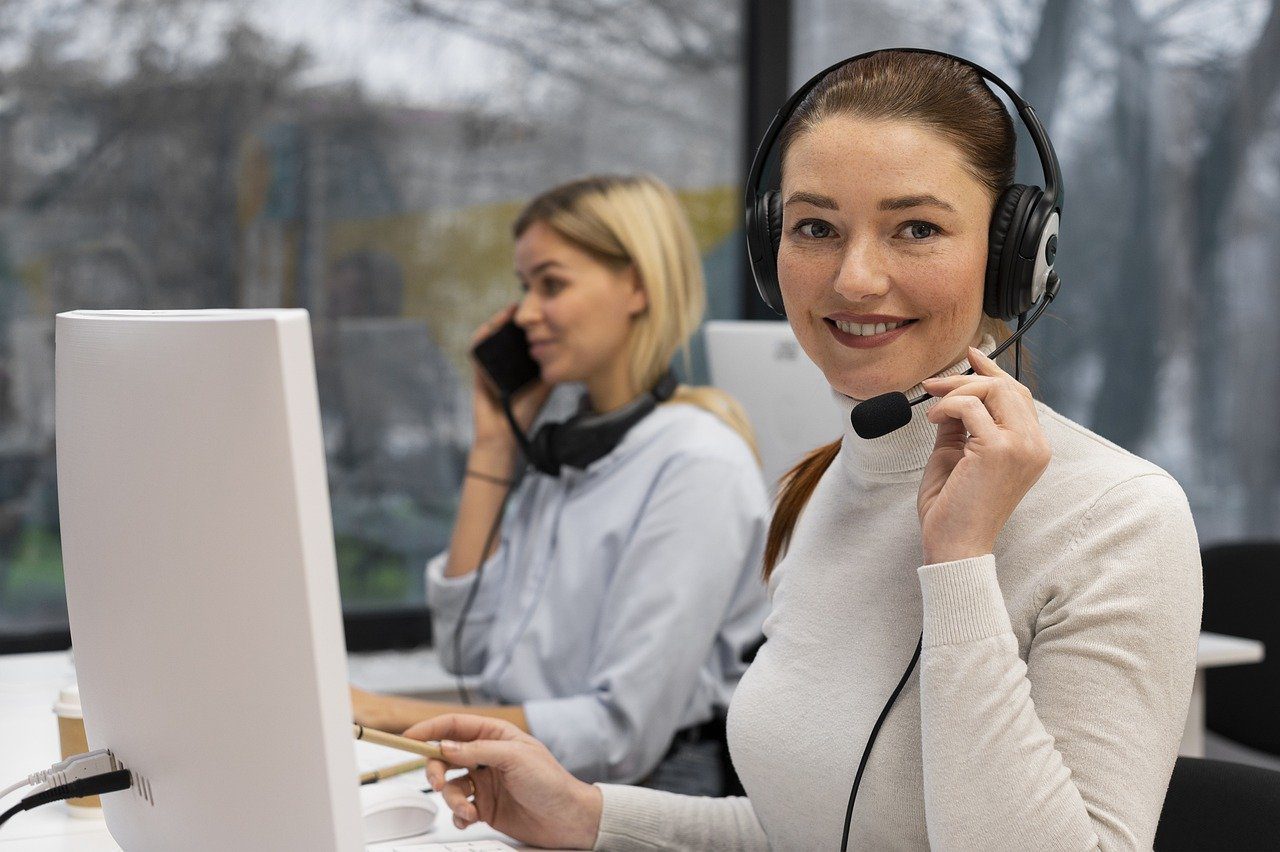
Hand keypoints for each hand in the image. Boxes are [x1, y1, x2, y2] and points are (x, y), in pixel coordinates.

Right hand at [405, 714, 601, 849]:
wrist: (567, 819)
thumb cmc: (551, 782)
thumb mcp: (515, 758)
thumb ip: (478, 750)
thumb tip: (446, 746)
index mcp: (496, 736)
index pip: (455, 726)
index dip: (429, 730)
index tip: (408, 738)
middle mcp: (487, 757)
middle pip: (445, 757)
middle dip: (436, 769)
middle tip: (437, 782)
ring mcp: (485, 783)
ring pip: (450, 786)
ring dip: (452, 799)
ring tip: (466, 809)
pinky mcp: (485, 807)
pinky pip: (459, 809)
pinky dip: (459, 815)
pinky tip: (470, 817)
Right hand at [471, 304, 552, 447]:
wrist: (504, 434)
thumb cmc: (525, 412)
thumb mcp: (544, 387)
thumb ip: (552, 369)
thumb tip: (570, 348)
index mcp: (520, 363)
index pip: (522, 337)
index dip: (529, 324)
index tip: (541, 310)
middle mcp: (504, 361)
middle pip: (505, 333)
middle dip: (513, 318)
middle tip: (524, 304)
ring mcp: (490, 365)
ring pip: (490, 337)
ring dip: (497, 322)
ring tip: (509, 312)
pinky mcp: (478, 371)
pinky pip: (476, 350)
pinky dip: (481, 338)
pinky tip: (489, 329)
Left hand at [917, 346, 1050, 564]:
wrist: (955, 545)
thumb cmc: (954, 507)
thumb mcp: (958, 454)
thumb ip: (960, 424)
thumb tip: (951, 392)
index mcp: (1032, 448)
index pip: (1018, 396)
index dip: (994, 371)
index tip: (972, 354)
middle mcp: (1035, 446)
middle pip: (1008, 387)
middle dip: (967, 378)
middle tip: (933, 384)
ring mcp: (1022, 447)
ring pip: (993, 390)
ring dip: (956, 390)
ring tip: (932, 407)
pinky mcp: (1000, 450)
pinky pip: (971, 406)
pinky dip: (947, 405)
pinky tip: (932, 420)